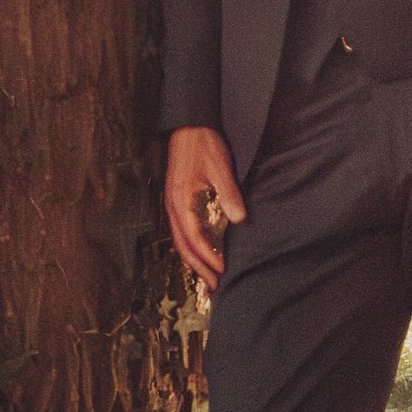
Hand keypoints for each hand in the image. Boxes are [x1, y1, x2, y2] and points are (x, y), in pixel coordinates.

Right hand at [165, 125, 245, 286]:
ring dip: (193, 260)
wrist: (190, 125)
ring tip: (208, 276)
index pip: (194, 238)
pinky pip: (180, 230)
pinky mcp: (176, 200)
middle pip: (183, 245)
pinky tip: (200, 252)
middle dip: (199, 267)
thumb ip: (228, 194)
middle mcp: (172, 206)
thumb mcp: (220, 167)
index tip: (223, 269)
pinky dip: (190, 245)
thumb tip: (239, 219)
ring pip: (180, 240)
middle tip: (215, 285)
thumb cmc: (204, 144)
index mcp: (181, 200)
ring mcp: (172, 204)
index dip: (208, 256)